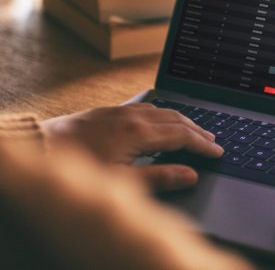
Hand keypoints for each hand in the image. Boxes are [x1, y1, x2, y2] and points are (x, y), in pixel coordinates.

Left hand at [41, 103, 223, 191]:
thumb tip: (190, 175)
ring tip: (194, 130)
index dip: (203, 145)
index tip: (217, 151)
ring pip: (163, 111)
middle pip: (176, 119)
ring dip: (182, 121)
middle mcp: (135, 117)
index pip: (182, 136)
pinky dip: (163, 114)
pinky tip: (161, 119)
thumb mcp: (122, 182)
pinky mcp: (111, 111)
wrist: (41, 147)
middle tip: (213, 140)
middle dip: (197, 130)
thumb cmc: (80, 168)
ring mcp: (122, 111)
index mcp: (140, 133)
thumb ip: (160, 177)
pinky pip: (146, 107)